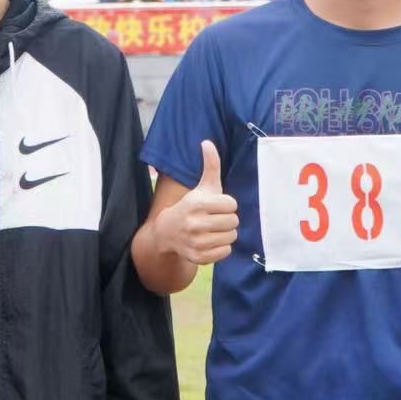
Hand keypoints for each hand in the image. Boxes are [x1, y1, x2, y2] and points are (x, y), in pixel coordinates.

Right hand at [159, 140, 238, 265]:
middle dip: (227, 219)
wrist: (167, 233)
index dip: (227, 204)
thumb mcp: (201, 186)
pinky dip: (222, 247)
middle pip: (233, 221)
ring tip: (214, 230)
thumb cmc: (191, 206)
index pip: (232, 204)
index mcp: (197, 204)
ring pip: (231, 237)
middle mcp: (195, 224)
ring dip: (226, 233)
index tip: (216, 206)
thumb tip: (207, 142)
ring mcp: (196, 242)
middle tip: (215, 219)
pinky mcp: (199, 257)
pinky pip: (226, 251)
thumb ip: (210, 165)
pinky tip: (211, 241)